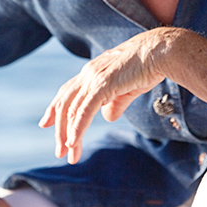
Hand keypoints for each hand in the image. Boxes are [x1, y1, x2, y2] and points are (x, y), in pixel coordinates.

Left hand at [39, 29, 169, 163]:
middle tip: (59, 151)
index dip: (55, 108)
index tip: (46, 123)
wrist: (160, 52)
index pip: (67, 91)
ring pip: (72, 110)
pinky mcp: (103, 85)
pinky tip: (73, 142)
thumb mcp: (128, 88)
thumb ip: (115, 103)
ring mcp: (94, 78)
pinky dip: (77, 128)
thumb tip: (108, 117)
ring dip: (68, 135)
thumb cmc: (147, 67)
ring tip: (68, 154)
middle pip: (65, 103)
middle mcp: (88, 73)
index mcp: (92, 71)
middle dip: (59, 129)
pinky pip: (84, 110)